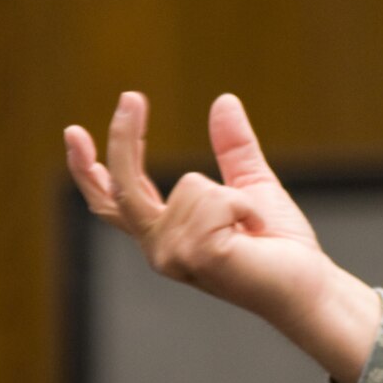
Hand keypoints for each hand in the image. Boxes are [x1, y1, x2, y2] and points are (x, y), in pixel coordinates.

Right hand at [63, 92, 381, 382]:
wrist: (310, 286)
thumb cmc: (281, 246)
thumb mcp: (251, 183)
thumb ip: (233, 147)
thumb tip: (223, 100)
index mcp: (166, 233)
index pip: (115, 201)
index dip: (88, 168)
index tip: (73, 132)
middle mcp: (159, 249)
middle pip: (123, 187)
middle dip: (123, 139)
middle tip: (131, 97)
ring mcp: (171, 257)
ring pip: (190, 185)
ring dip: (234, 197)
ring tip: (251, 228)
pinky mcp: (194, 256)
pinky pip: (215, 197)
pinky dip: (245, 205)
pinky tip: (253, 234)